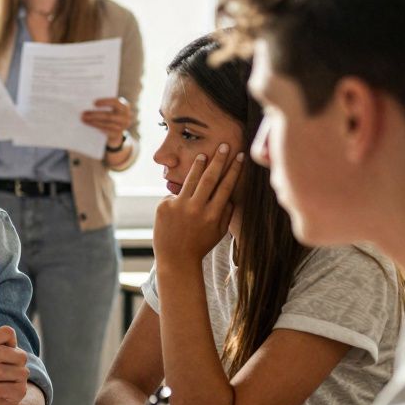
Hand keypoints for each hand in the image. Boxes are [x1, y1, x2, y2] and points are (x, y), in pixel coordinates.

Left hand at [81, 97, 133, 148]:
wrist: (117, 130)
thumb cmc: (110, 113)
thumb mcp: (110, 108)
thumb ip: (103, 105)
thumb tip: (86, 103)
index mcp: (125, 106)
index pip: (116, 102)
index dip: (105, 102)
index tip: (94, 103)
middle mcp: (126, 116)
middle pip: (109, 116)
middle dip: (94, 114)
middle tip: (83, 114)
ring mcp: (122, 127)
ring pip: (106, 124)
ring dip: (93, 122)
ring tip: (83, 119)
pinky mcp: (117, 134)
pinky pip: (105, 131)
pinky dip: (96, 127)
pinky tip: (88, 124)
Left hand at [153, 144, 244, 265]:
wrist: (175, 259)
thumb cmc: (200, 245)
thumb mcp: (219, 232)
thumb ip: (226, 213)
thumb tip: (231, 194)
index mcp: (213, 214)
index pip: (226, 186)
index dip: (234, 170)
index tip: (240, 156)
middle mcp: (196, 208)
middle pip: (210, 177)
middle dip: (219, 160)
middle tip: (224, 145)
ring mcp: (179, 206)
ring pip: (190, 179)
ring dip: (198, 165)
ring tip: (203, 155)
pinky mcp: (164, 205)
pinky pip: (174, 194)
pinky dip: (178, 197)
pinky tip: (178, 209)